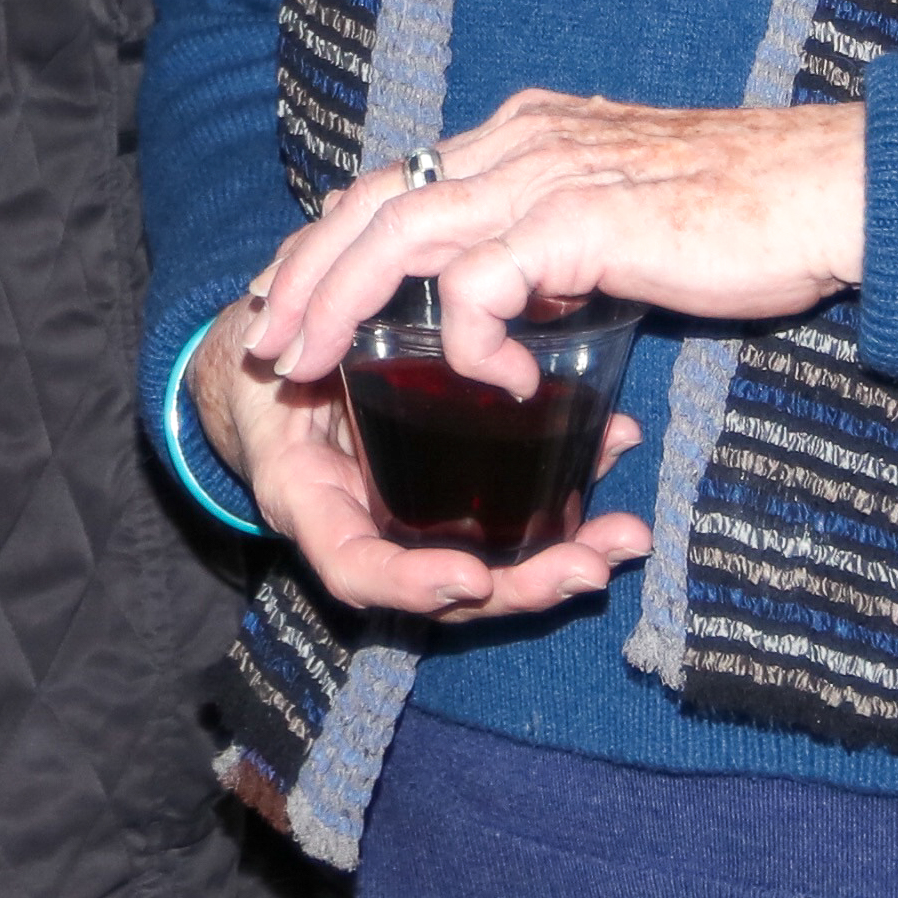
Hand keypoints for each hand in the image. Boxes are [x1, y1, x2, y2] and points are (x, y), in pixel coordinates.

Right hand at [187, 295, 643, 626]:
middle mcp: (369, 527)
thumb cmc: (273, 356)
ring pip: (494, 565)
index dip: (412, 583)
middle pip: (450, 589)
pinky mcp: (458, 491)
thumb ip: (300, 339)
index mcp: (311, 504)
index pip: (356, 570)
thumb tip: (316, 307)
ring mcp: (417, 518)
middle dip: (525, 585)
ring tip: (625, 539)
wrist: (280, 362)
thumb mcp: (273, 352)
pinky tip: (613, 447)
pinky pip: (513, 510)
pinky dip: (567, 490)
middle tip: (590, 566)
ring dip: (566, 554)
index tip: (472, 579)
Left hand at [234, 89, 869, 386]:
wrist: (832, 191)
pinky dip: (470, 342)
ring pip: (399, 236)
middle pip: (373, 201)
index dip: (331, 239)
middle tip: (266, 344)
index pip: (398, 180)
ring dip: (339, 308)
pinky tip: (504, 387)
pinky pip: (480, 287)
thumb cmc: (749, 216)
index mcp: (528, 133)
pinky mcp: (581, 219)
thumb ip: (566, 249)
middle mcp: (523, 139)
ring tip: (313, 370)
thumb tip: (532, 300)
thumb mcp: (628, 224)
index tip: (289, 296)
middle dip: (303, 275)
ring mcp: (548, 174)